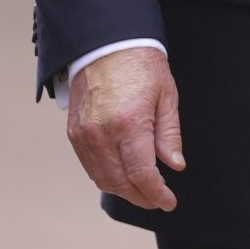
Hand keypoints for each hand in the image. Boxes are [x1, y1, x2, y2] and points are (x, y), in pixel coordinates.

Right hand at [66, 46, 183, 211]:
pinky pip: (90, 166)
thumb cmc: (142, 66)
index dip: (156, 193)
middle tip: (158, 201)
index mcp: (129, 123)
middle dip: (141, 197)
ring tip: (143, 192)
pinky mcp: (74, 134)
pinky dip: (106, 177)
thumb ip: (169, 135)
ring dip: (123, 191)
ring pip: (102, 178)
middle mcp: (102, 133)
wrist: (106, 46)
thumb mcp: (166, 96)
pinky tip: (123, 177)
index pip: (142, 173)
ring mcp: (84, 135)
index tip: (169, 202)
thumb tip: (175, 166)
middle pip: (120, 182)